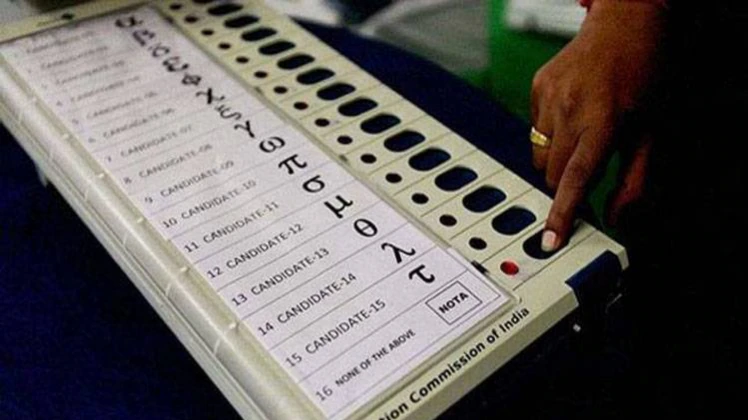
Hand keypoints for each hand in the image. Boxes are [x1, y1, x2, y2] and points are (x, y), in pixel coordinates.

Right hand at [530, 0, 665, 250]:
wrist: (625, 23)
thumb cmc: (643, 75)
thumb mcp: (650, 131)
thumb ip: (634, 180)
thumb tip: (617, 219)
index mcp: (602, 122)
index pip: (575, 179)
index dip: (561, 213)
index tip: (549, 240)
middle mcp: (570, 110)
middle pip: (553, 174)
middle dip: (566, 185)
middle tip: (589, 173)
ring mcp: (548, 97)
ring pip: (540, 156)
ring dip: (557, 161)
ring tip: (582, 136)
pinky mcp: (537, 88)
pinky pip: (534, 131)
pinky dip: (550, 135)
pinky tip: (572, 115)